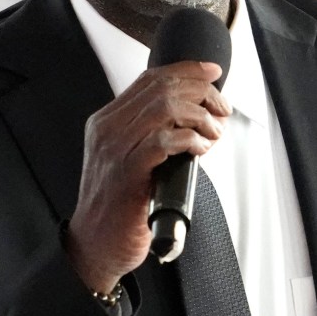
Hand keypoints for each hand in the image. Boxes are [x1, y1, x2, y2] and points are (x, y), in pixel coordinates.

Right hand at [65, 60, 227, 293]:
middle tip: (221, 109)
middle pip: (162, 88)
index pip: (150, 78)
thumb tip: (196, 118)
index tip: (212, 74)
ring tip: (213, 132)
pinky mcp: (128, 172)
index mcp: (106, 122)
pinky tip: (200, 149)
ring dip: (200, 115)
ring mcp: (115, 150)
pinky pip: (164, 141)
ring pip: (164, 108)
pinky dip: (190, 140)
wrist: (95, 245)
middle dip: (202, 92)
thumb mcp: (129, 160)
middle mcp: (108, 130)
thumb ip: (152, 135)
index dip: (187, 70)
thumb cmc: (118, 207)